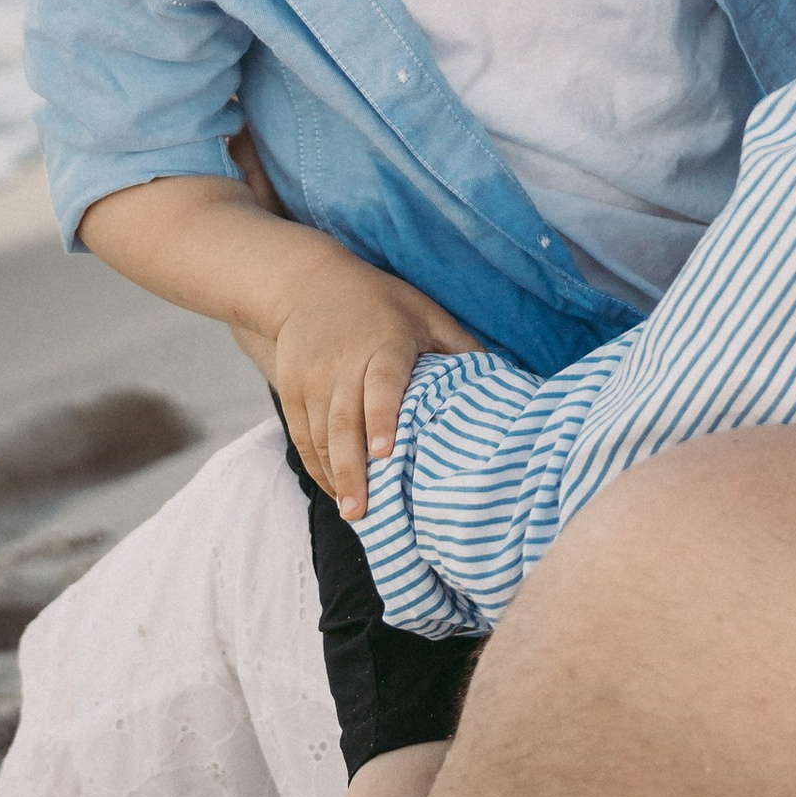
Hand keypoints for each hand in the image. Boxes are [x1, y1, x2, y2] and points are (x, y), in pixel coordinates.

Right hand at [272, 252, 483, 514]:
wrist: (305, 283)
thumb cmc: (380, 302)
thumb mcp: (424, 312)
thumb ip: (459, 347)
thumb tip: (504, 385)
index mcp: (383, 344)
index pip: (382, 384)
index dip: (382, 418)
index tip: (385, 453)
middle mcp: (343, 364)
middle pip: (344, 421)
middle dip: (351, 468)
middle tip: (363, 511)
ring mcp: (312, 380)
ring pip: (320, 435)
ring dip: (335, 475)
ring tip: (353, 513)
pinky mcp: (291, 391)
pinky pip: (303, 436)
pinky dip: (317, 466)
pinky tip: (335, 492)